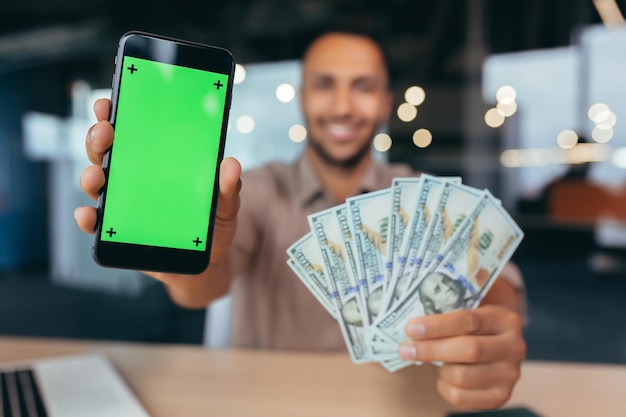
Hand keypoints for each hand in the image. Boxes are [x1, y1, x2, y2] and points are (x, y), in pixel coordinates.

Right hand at [74, 98, 241, 305]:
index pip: (131, 132)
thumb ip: (229, 188)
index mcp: (156, 162)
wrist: (208, 262)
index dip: (116, 114)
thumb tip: (231, 165)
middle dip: (99, 138)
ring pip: (97, 184)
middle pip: (106, 152)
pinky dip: (88, 219)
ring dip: (91, 176)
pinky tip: (89, 215)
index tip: (111, 102)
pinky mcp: (118, 233)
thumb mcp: (226, 205)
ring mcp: (123, 206)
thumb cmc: (213, 225)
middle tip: (106, 131)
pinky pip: (97, 225)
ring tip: (98, 175)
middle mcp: (133, 179)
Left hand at [399, 305, 525, 409]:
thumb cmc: (473, 326)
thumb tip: (411, 327)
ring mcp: (510, 375)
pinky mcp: (500, 396)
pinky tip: (443, 377)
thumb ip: (446, 313)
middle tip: (405, 349)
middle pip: (468, 350)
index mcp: (505, 319)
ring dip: (440, 369)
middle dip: (431, 350)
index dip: (437, 325)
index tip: (411, 328)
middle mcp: (514, 347)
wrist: (497, 347)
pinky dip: (444, 387)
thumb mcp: (469, 311)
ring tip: (434, 361)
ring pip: (462, 376)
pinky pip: (461, 397)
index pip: (469, 321)